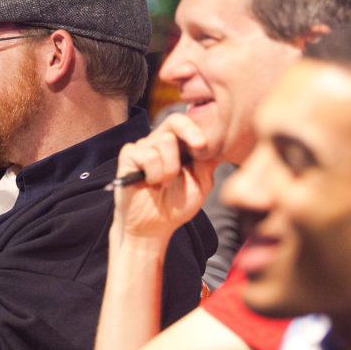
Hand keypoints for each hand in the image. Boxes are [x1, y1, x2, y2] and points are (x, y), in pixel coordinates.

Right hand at [113, 113, 217, 240]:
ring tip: (165, 183)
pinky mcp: (128, 157)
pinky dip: (155, 173)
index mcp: (177, 145)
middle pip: (174, 122)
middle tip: (199, 146)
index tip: (206, 143)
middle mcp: (158, 142)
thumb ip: (208, 161)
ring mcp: (142, 148)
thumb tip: (222, 142)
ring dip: (170, 168)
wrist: (154, 228)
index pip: (186, 122)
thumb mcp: (201, 182)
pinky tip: (151, 183)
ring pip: (163, 142)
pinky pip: (147, 156)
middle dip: (189, 133)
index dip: (197, 126)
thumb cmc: (176, 205)